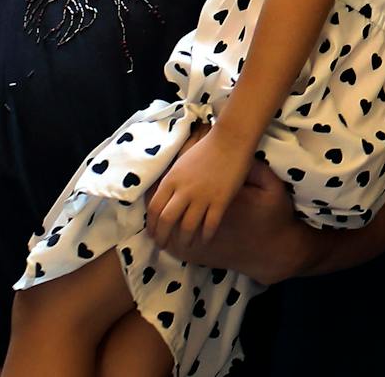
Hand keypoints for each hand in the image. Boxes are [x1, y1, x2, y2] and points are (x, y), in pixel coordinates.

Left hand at [145, 127, 250, 251]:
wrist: (232, 139)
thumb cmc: (207, 147)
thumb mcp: (181, 162)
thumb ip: (172, 180)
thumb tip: (163, 195)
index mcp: (171, 180)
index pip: (154, 209)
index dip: (152, 225)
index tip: (153, 233)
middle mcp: (183, 191)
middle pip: (167, 221)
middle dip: (162, 237)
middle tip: (163, 245)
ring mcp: (202, 196)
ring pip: (187, 226)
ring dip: (184, 240)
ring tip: (185, 246)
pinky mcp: (220, 200)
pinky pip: (210, 224)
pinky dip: (206, 235)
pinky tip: (206, 240)